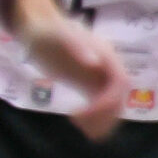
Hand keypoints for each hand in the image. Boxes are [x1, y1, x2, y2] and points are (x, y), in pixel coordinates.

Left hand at [17, 0, 130, 139]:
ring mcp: (99, 76)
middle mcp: (107, 67)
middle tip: (80, 124)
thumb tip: (94, 61)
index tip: (85, 113)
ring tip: (83, 131)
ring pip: (113, 104)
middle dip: (105, 114)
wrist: (37, 27)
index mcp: (105, 54)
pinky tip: (80, 125)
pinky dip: (95, 118)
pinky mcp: (88, 84)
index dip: (108, 101)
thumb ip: (76, 44)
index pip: (120, 82)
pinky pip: (100, 105)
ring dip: (103, 120)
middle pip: (119, 97)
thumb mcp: (57, 33)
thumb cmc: (47, 27)